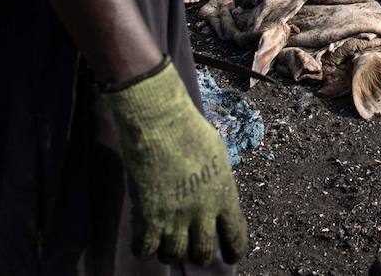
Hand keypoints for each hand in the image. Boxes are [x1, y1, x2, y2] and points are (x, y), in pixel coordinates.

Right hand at [104, 60, 248, 264]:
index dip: (234, 251)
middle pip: (203, 253)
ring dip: (169, 251)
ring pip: (173, 255)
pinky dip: (144, 248)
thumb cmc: (191, 130)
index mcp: (225, 196)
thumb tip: (217, 197)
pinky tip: (144, 239)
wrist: (161, 122)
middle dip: (198, 254)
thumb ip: (219, 184)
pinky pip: (146, 249)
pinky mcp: (149, 216)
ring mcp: (176, 216)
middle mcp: (203, 212)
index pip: (236, 237)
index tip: (230, 256)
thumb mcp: (218, 158)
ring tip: (164, 241)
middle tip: (190, 246)